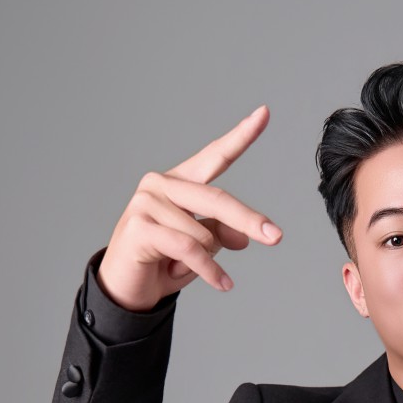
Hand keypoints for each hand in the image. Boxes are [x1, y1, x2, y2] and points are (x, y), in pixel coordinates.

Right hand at [95, 104, 282, 311]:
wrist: (127, 288)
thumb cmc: (164, 261)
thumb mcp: (203, 246)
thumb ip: (221, 232)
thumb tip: (243, 236)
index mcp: (179, 181)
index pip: (215, 155)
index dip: (241, 136)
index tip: (265, 113)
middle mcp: (160, 184)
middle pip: (218, 200)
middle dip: (249, 222)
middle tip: (276, 237)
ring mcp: (147, 202)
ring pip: (204, 235)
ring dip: (207, 261)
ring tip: (184, 268)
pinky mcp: (139, 226)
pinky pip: (190, 250)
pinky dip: (209, 271)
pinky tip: (222, 284)